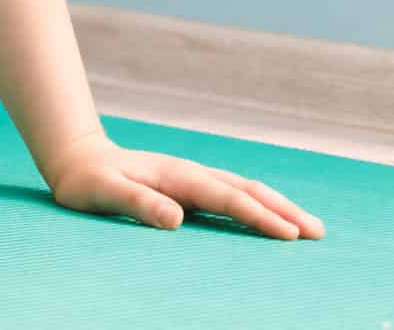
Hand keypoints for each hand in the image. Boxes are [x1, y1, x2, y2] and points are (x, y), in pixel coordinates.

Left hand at [45, 138, 323, 238]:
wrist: (76, 159)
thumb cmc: (87, 181)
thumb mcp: (104, 192)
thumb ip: (137, 203)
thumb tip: (176, 219)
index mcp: (177, 176)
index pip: (226, 198)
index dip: (258, 216)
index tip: (288, 234)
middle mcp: (191, 175)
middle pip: (246, 191)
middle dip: (283, 210)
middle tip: (317, 233)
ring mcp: (192, 181)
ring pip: (243, 191)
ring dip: (277, 207)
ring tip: (309, 228)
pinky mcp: (189, 189)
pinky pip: (232, 198)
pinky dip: (258, 207)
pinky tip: (272, 220)